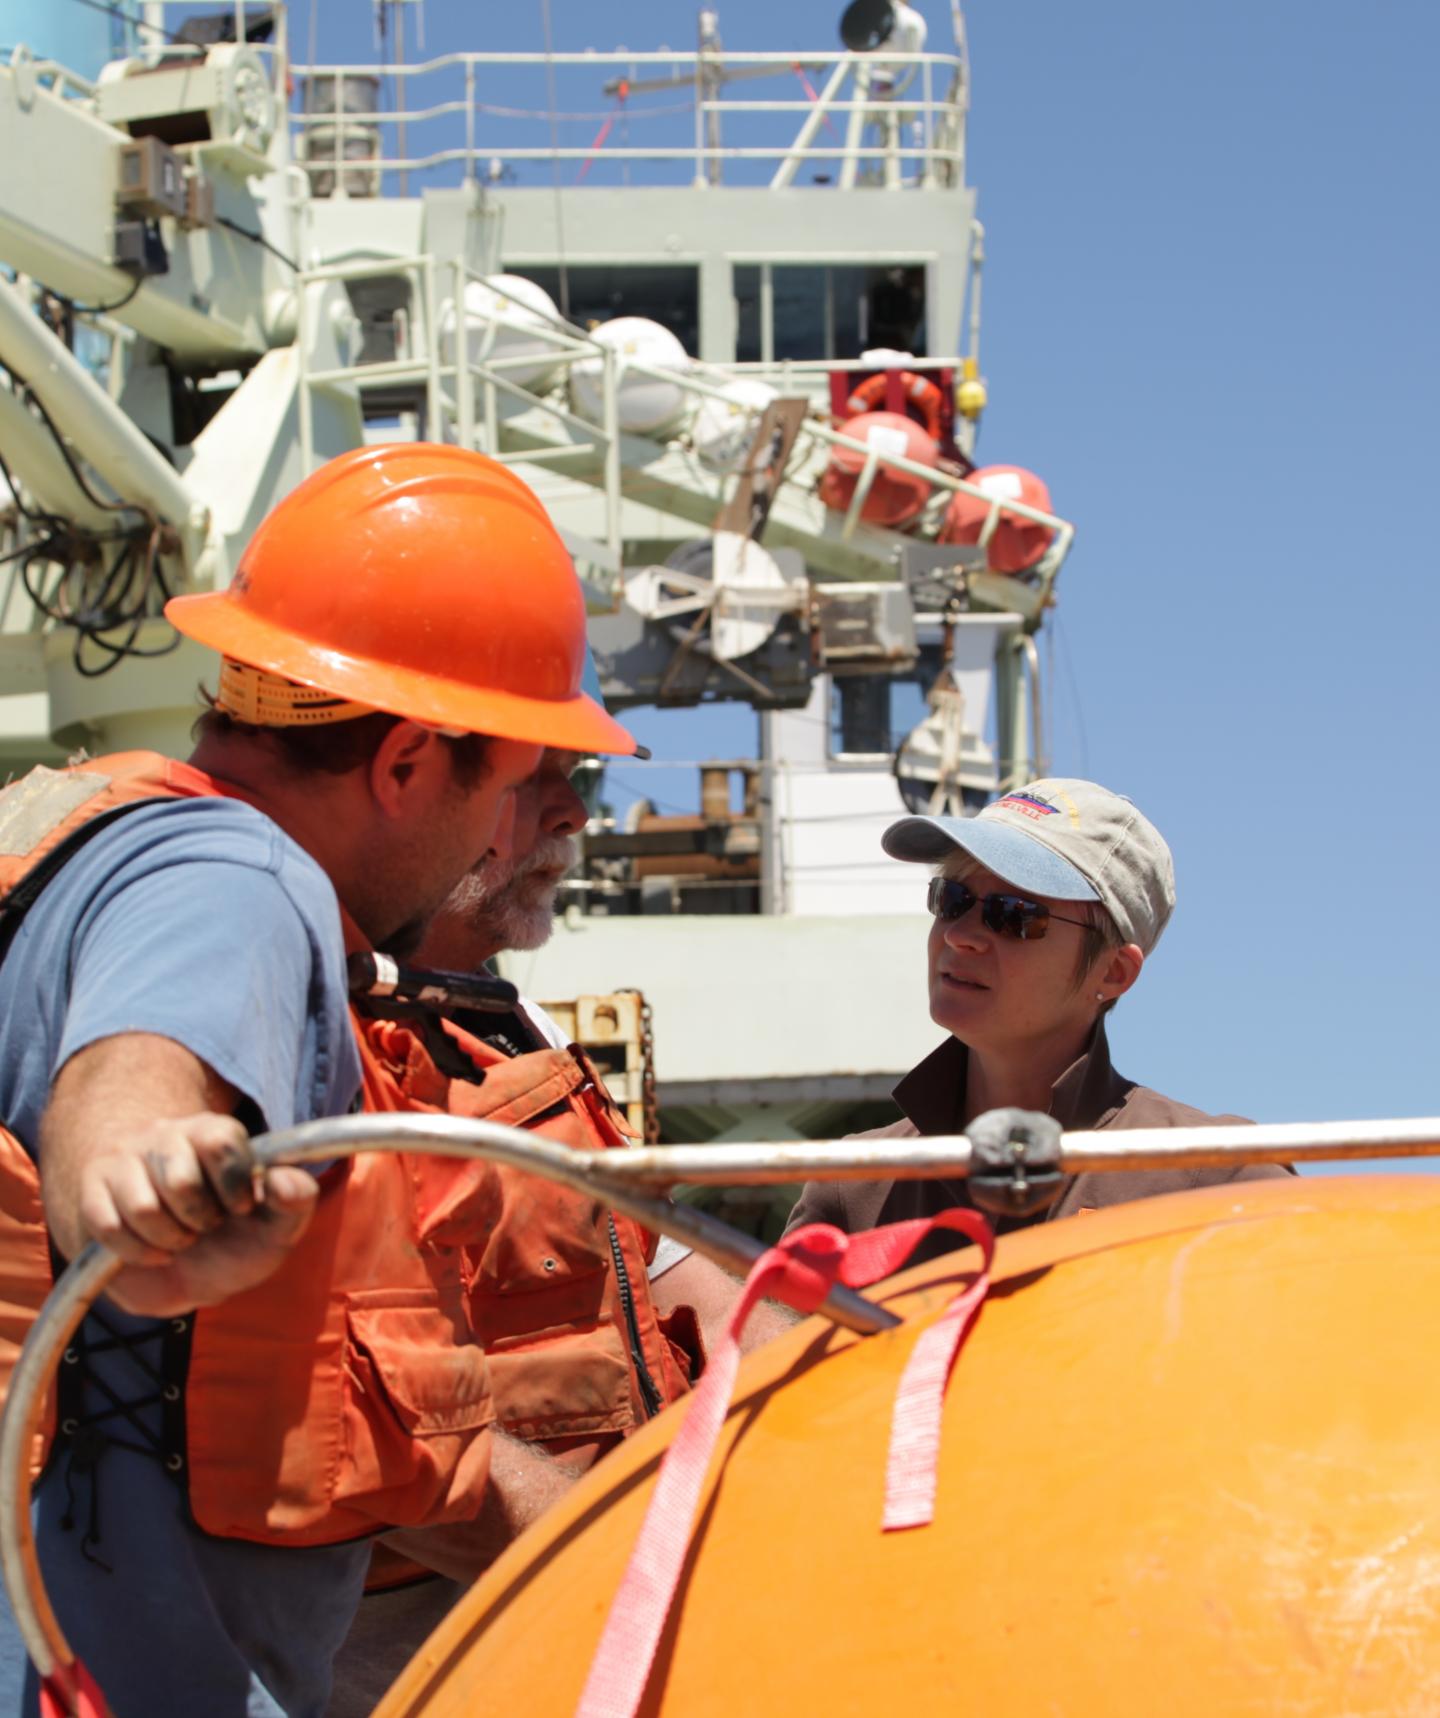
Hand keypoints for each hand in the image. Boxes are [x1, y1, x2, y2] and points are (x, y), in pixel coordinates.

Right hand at [65, 1112, 317, 1316]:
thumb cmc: (233, 1242)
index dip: (234, 1184)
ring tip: (181, 1237)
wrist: (179, 1275)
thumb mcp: (276, 1229)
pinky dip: (138, 1253)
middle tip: (206, 1225)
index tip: (241, 1206)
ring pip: (143, 1207)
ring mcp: (124, 1161)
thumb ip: (295, 1202)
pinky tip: (154, 1250)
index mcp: (215, 1133)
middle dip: (201, 1219)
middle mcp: (167, 1137)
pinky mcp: (92, 1193)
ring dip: (170, 1239)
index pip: (220, 1140)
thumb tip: (286, 1181)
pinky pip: (110, 1227)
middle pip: (180, 1180)